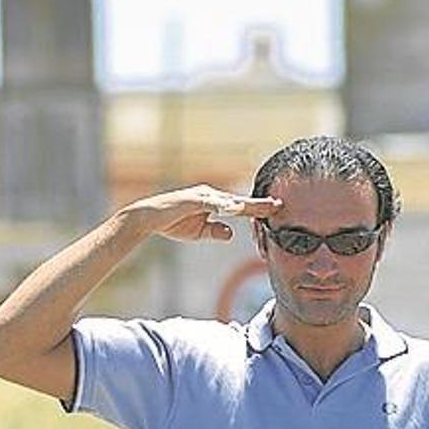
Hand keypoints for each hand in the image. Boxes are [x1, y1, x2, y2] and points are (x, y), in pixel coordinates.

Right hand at [120, 184, 281, 242]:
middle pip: (240, 201)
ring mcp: (202, 196)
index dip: (258, 208)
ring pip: (230, 200)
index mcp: (213, 202)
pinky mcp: (192, 199)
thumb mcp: (199, 231)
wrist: (148, 219)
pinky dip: (225, 206)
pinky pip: (212, 203)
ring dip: (248, 204)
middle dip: (260, 204)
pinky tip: (237, 210)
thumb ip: (216, 231)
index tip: (276, 209)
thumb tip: (231, 234)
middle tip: (280, 205)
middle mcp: (210, 195)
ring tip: (265, 206)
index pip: (240, 206)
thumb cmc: (173, 222)